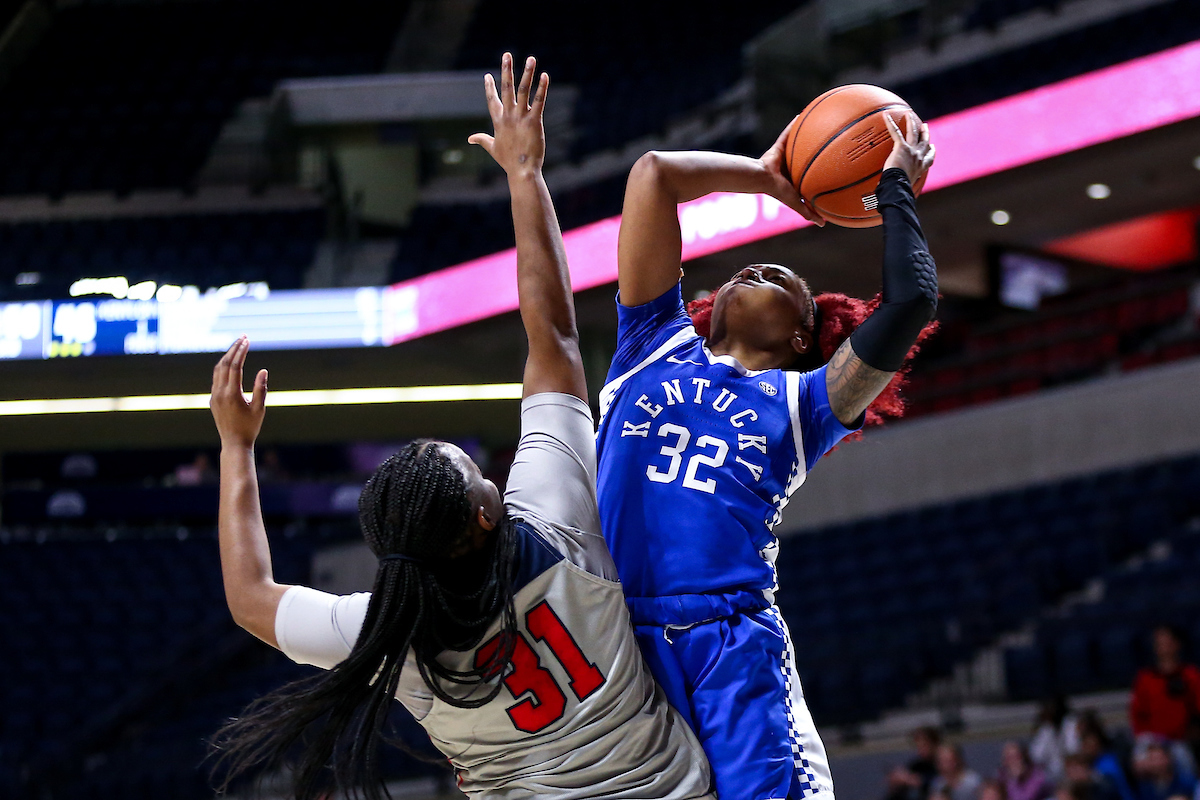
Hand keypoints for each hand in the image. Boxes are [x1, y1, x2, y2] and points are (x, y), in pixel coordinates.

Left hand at [210, 336, 266, 448]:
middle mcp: (220, 393)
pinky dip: (223, 367)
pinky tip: (231, 364)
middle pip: (224, 364)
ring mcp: (214, 396)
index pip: (235, 366)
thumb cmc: (250, 427)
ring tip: (237, 346)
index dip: (241, 351)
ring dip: (227, 356)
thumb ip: (261, 388)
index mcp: (232, 394)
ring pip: (218, 370)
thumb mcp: (260, 408)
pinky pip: (216, 379)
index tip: (247, 340)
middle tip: (243, 337)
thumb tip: (263, 370)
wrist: (234, 443)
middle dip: (233, 349)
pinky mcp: (213, 400)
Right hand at [468, 53, 547, 177]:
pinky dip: (542, 88)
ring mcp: (521, 117)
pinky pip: (538, 101)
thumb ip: (482, 140)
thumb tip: (469, 138)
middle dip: (506, 70)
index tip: (488, 76)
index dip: (490, 87)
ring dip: (527, 73)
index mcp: (499, 121)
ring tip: (531, 58)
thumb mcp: (492, 148)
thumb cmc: (508, 161)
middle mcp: (508, 116)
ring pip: (523, 90)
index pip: (492, 100)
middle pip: (506, 88)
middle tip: (507, 54)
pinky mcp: (534, 121)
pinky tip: (545, 76)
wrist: (521, 171)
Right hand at [761, 117, 824, 226]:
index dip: (819, 171)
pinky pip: (787, 133)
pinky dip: (793, 125)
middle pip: (805, 157)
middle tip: (831, 144)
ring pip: (798, 143)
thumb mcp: (796, 203)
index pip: (809, 174)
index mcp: (795, 178)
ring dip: (805, 135)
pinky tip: (802, 115)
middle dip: (815, 151)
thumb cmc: (778, 191)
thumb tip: (823, 224)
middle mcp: (791, 166)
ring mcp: (784, 156)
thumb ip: (808, 212)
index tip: (832, 167)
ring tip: (819, 125)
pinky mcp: (778, 146)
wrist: (762, 179)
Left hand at [883, 110, 934, 186]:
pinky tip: (885, 115)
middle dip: (925, 133)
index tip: (932, 147)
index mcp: (921, 167)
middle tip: (924, 126)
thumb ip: (901, 186)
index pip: (929, 158)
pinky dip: (890, 123)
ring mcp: (912, 151)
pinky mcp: (902, 147)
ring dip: (911, 122)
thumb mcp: (904, 188)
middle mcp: (919, 157)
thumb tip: (890, 194)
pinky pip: (896, 132)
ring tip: (909, 114)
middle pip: (925, 142)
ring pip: (913, 132)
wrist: (898, 186)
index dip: (931, 151)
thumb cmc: (899, 190)